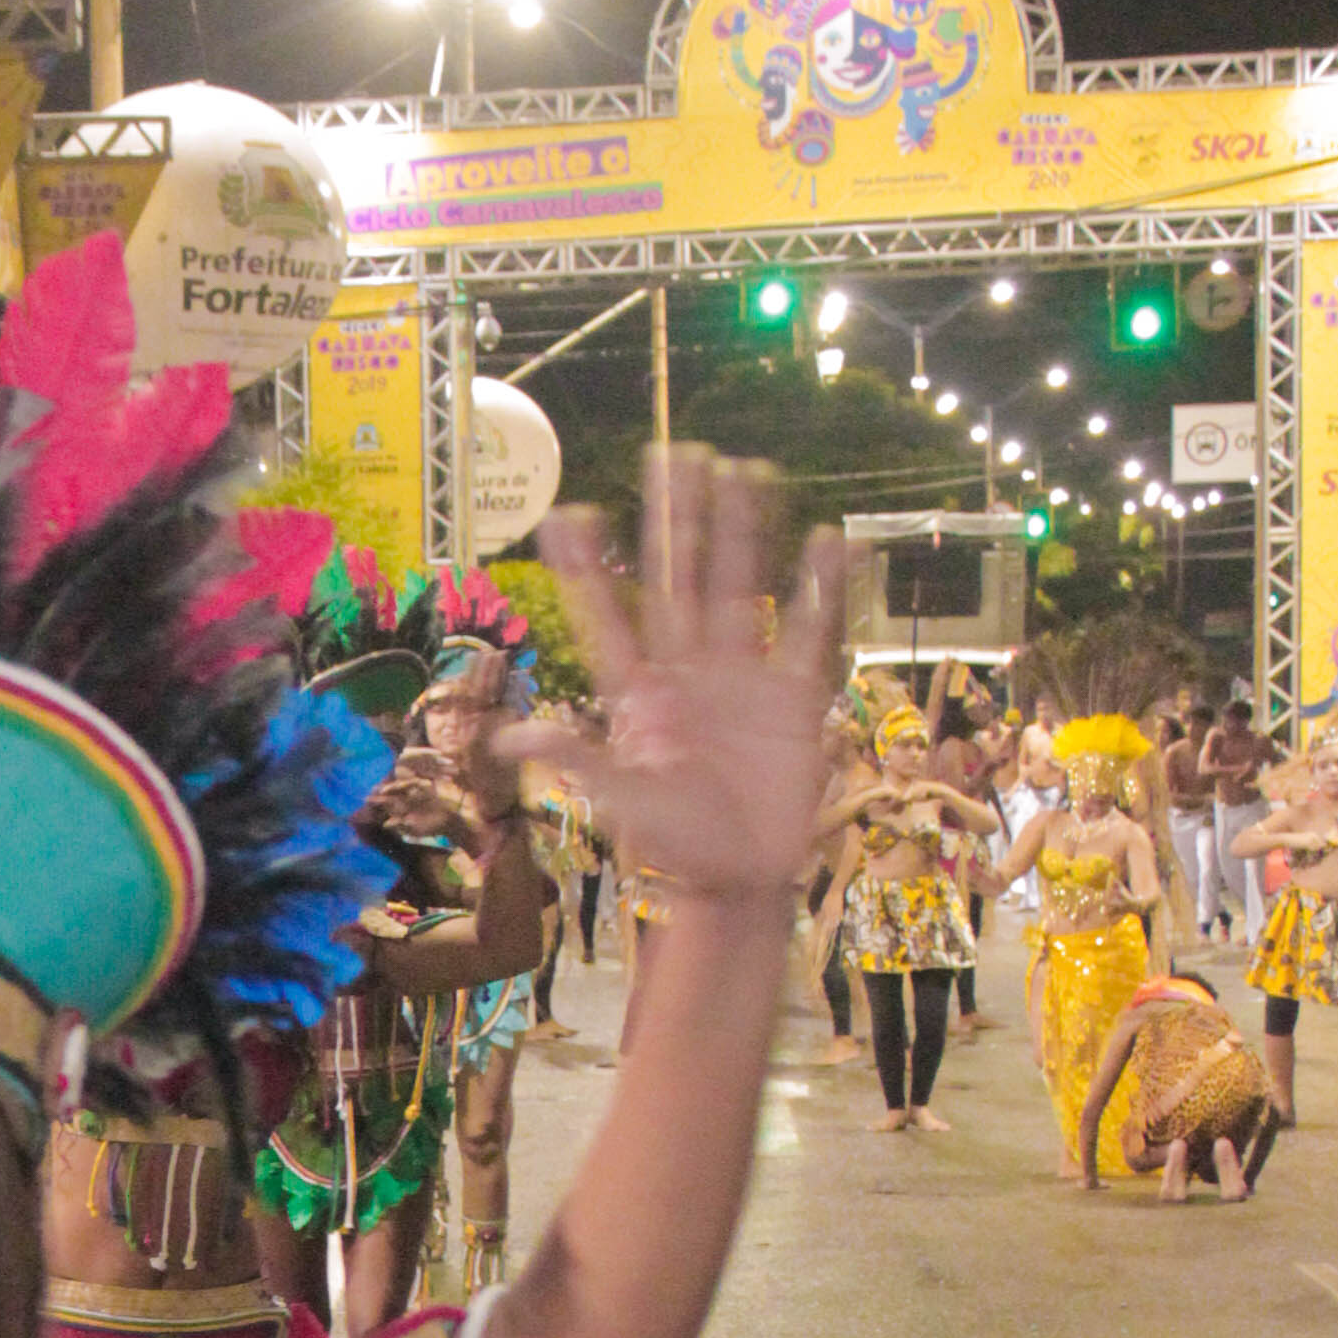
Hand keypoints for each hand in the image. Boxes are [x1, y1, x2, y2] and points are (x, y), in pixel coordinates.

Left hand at [509, 457, 844, 910]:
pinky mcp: (794, 696)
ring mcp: (744, 677)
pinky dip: (821, 588)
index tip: (569, 516)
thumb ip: (576, 758)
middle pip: (680, 580)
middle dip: (676, 521)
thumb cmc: (673, 847)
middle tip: (673, 455)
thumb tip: (509, 737)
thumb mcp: (620, 802)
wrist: (738, 883)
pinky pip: (811, 631)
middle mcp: (689, 672)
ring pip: (741, 588)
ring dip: (741, 532)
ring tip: (745, 469)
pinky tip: (828, 539)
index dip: (587, 570)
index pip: (608, 618)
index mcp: (640, 694)